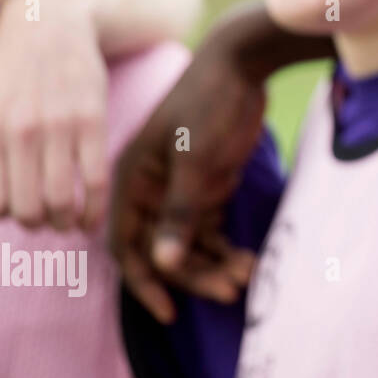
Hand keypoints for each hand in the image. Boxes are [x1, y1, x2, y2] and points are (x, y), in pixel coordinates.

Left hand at [0, 0, 107, 229]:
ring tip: (68, 220)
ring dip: (65, 222)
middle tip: (45, 220)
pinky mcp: (92, 121)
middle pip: (26, 210)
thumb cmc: (12, 72)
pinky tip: (93, 217)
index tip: (18, 211)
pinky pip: (95, 181)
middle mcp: (19, 131)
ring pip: (60, 201)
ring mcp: (58, 126)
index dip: (6, 215)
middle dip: (37, 224)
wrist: (50, 25)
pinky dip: (95, 210)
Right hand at [109, 36, 264, 323]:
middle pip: (165, 251)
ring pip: (190, 245)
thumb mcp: (195, 160)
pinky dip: (225, 248)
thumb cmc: (209, 106)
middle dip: (195, 275)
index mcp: (133, 183)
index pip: (127, 245)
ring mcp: (180, 191)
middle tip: (231, 290)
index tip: (169, 311)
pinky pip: (210, 230)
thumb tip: (164, 264)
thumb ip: (181, 212)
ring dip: (214, 264)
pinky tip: (249, 260)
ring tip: (248, 275)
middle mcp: (151, 192)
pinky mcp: (208, 187)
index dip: (145, 282)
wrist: (243, 65)